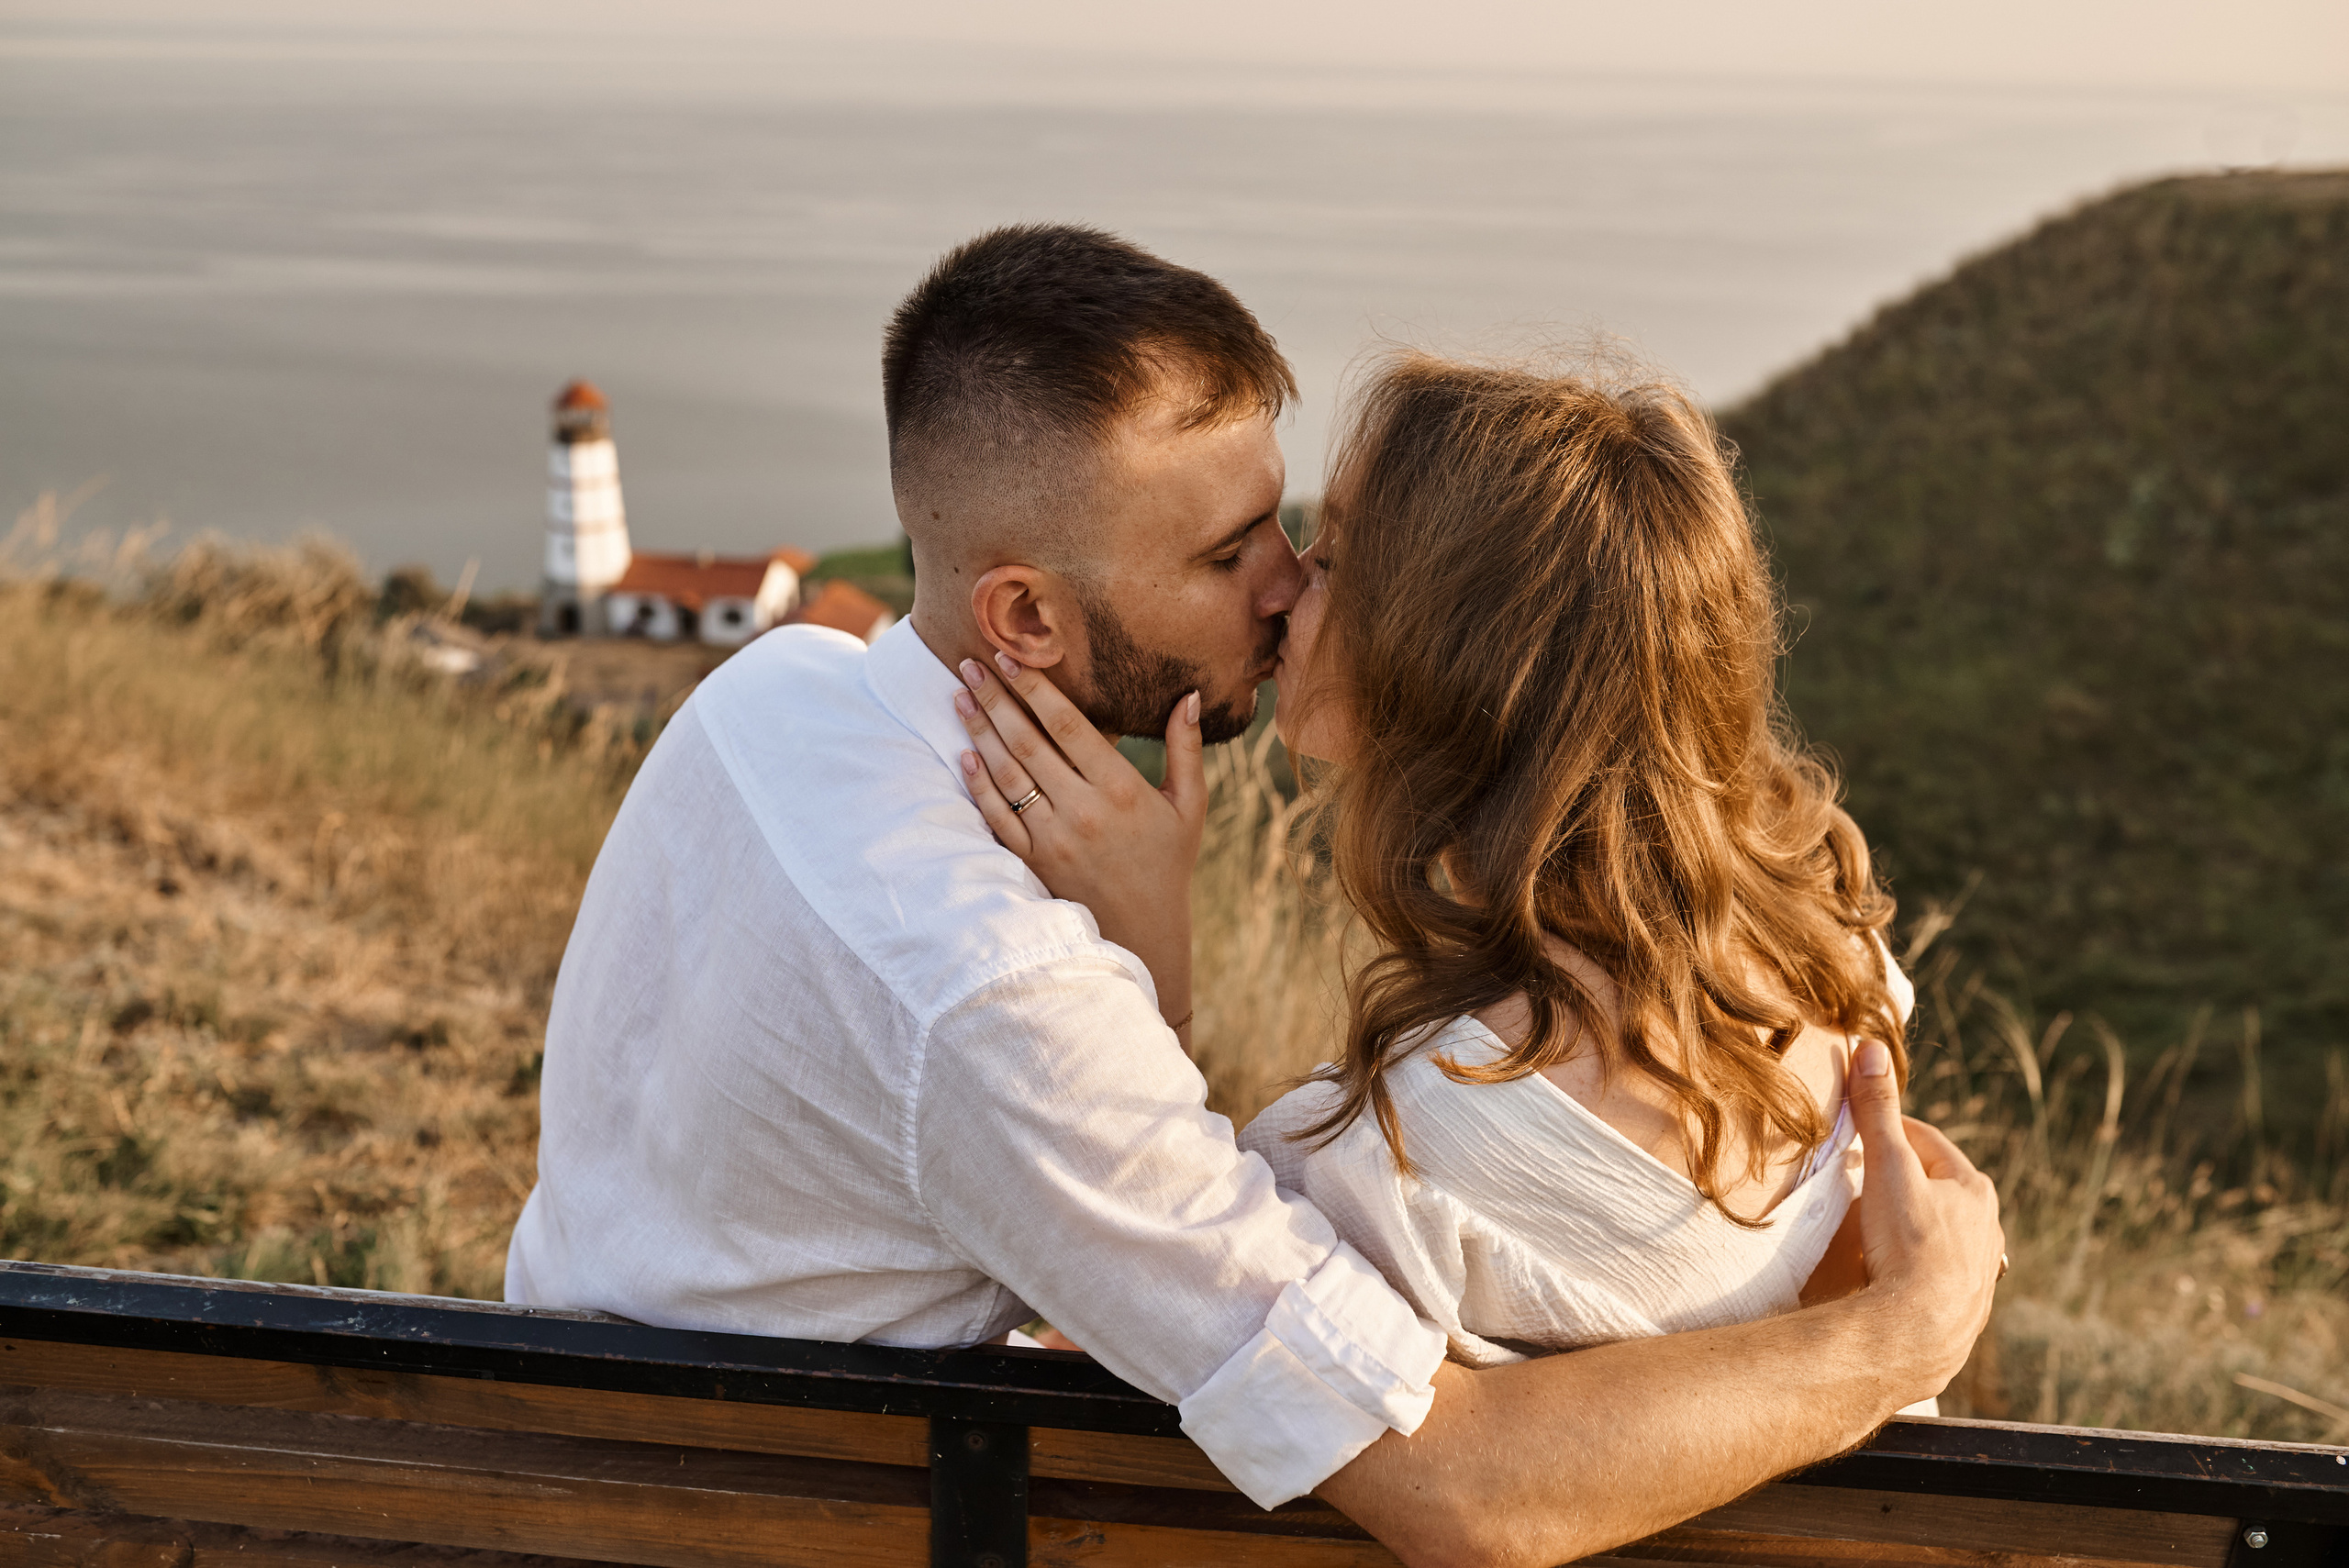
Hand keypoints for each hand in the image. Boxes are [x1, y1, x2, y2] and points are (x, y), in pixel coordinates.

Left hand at [953, 651, 1204, 1036]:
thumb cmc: (1168, 863)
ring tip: (960, 699)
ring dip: (980, 734)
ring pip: (1008, 776)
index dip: (1036, 689)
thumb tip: (1190, 695)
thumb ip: (1186, 748)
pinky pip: (998, 819)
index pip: (1068, 727)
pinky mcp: (1035, 863)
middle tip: (970, 664)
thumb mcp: (1189, 805)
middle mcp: (1084, 811)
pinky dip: (979, 786)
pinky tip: (965, 756)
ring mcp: (1055, 839)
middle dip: (996, 700)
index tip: (1011, 658)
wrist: (1145, 932)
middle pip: (1029, 744)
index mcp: (1121, 789)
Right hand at [1847, 1039, 2004, 1404]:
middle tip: (1856, 1181)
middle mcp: (1987, 1228)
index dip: (1886, 1132)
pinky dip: (1911, 1267)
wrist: (1917, 1336)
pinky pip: (1934, 1275)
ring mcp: (1978, 1272)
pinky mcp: (1964, 1310)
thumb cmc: (1907, 1246)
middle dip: (1898, 1180)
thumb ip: (1877, 1110)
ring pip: (1939, 1233)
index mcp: (1973, 1188)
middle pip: (1934, 1188)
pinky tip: (1887, 1276)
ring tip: (1869, 1230)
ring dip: (1908, 1226)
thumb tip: (1869, 1048)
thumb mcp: (1887, 1167)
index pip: (1925, 1141)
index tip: (1853, 1135)